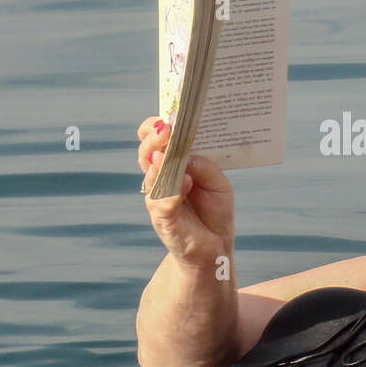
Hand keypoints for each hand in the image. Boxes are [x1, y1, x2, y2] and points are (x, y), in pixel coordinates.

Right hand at [137, 117, 235, 268]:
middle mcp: (159, 180)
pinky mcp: (163, 219)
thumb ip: (204, 166)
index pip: (154, 142)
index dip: (154, 128)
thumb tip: (187, 156)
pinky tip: (183, 183)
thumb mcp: (218, 183)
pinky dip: (172, 191)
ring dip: (160, 162)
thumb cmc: (214, 210)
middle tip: (166, 130)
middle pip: (146, 154)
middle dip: (154, 140)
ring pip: (151, 176)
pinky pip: (162, 202)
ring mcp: (158, 199)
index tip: (164, 118)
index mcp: (171, 166)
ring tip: (168, 151)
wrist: (214, 248)